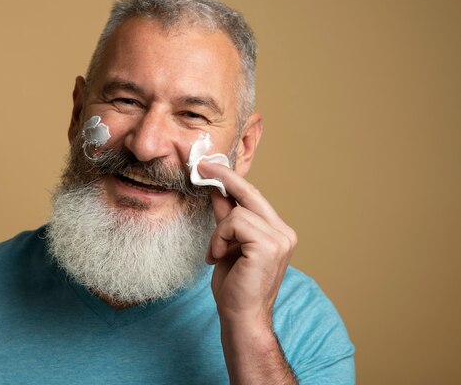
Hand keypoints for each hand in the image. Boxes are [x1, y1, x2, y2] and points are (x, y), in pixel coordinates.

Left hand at [199, 161, 297, 328]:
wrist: (241, 317)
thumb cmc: (235, 286)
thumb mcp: (226, 244)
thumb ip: (225, 218)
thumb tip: (216, 190)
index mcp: (277, 231)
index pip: (254, 196)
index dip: (231, 179)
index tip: (209, 166)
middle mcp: (284, 232)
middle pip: (250, 193)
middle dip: (223, 178)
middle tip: (199, 168)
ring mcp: (280, 239)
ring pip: (238, 211)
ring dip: (218, 232)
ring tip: (216, 254)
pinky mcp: (269, 246)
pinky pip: (234, 223)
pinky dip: (219, 238)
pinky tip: (218, 257)